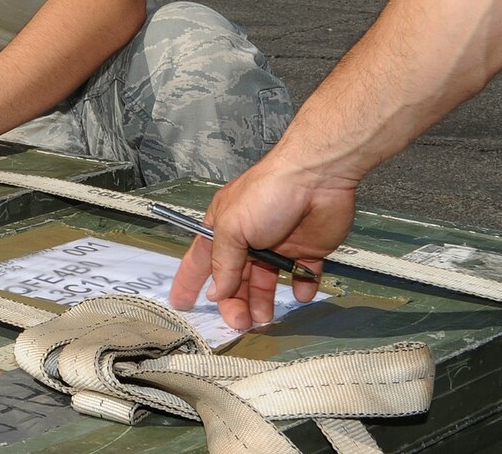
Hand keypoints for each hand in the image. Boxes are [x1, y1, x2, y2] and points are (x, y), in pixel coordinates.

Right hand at [167, 158, 355, 329]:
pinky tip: (300, 292)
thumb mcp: (233, 227)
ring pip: (266, 282)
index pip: (201, 259)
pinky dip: (301, 288)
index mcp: (224, 228)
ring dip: (263, 301)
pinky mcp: (307, 251)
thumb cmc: (268, 194)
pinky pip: (302, 277)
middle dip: (233, 302)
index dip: (191, 281)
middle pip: (235, 278)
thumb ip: (223, 263)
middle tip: (239, 322)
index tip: (183, 304)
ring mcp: (279, 245)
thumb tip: (215, 292)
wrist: (318, 180)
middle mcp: (249, 238)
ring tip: (265, 317)